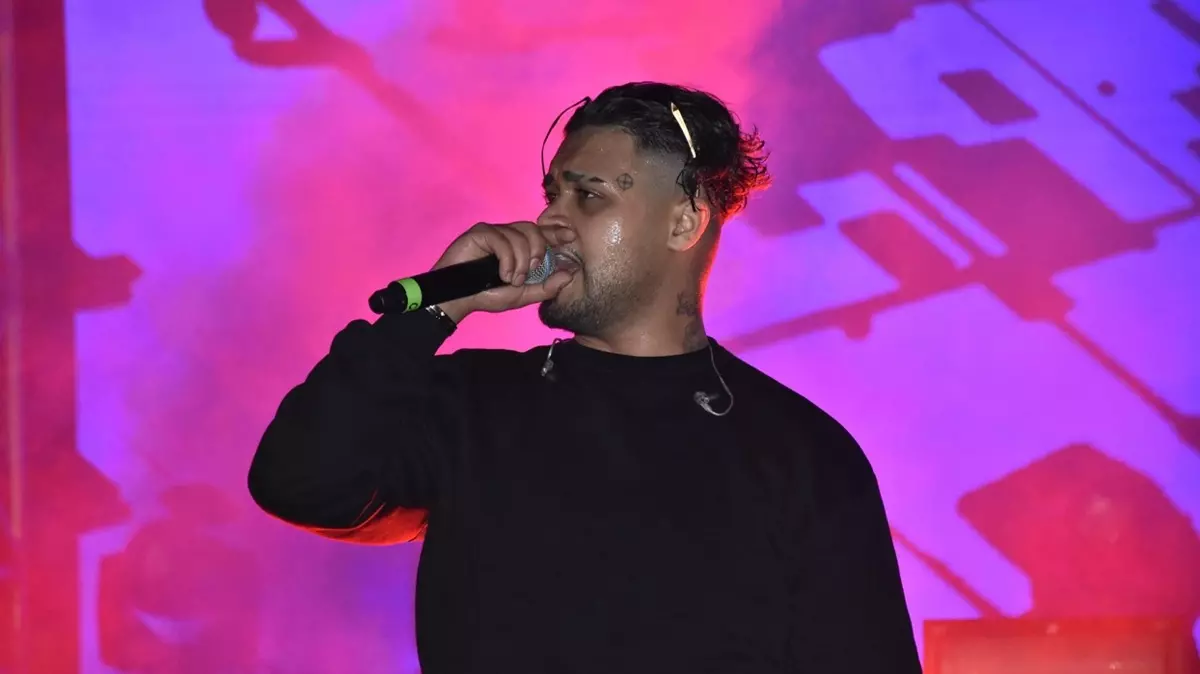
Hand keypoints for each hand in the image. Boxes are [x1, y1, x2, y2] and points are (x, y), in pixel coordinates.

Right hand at [433, 222, 576, 321]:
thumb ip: (547, 287)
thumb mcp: (523, 295)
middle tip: (528, 273)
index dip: (557, 231)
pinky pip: (502, 239)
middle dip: (538, 251)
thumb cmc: (488, 294)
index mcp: (521, 248)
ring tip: (511, 279)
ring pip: (520, 235)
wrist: (459, 298)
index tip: (571, 235)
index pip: (542, 232)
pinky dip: (507, 260)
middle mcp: (509, 236)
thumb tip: (570, 273)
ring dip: (520, 261)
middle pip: (534, 230)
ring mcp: (494, 232)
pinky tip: (502, 274)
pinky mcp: (481, 232)